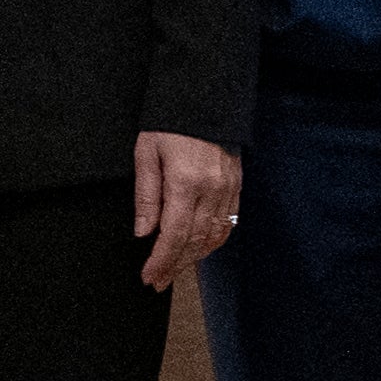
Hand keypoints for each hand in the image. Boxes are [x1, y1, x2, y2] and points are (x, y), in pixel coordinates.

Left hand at [132, 129, 244, 291]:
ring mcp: (229, 190)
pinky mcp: (237, 187)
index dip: (162, 260)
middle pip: (195, 241)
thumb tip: (143, 232)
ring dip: (194, 257)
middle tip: (158, 281)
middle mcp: (212, 190)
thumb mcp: (146, 154)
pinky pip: (228, 224)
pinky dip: (212, 242)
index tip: (149, 277)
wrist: (205, 99)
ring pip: (214, 236)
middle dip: (175, 265)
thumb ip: (146, 196)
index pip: (174, 234)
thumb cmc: (169, 124)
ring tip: (174, 270)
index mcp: (186, 183)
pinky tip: (198, 250)